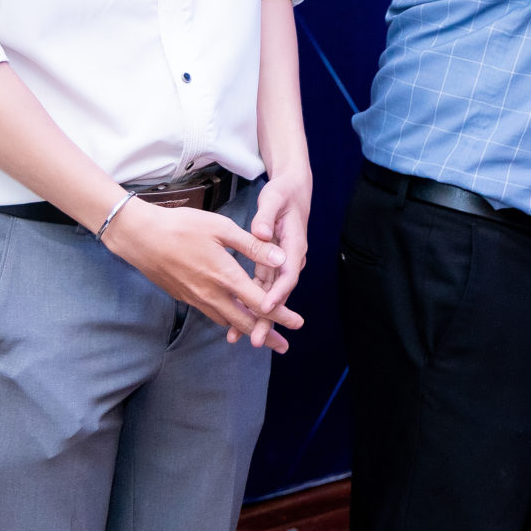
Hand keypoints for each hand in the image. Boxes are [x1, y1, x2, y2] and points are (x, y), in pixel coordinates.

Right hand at [103, 199, 303, 351]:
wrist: (140, 237)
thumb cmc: (182, 226)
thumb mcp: (221, 228)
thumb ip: (252, 245)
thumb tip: (281, 259)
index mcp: (225, 276)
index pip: (260, 302)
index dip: (281, 314)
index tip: (297, 323)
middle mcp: (211, 293)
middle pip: (245, 322)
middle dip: (266, 334)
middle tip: (284, 346)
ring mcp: (196, 298)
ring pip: (226, 321)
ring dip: (246, 329)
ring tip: (262, 335)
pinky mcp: (184, 297)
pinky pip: (211, 314)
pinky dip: (227, 320)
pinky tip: (233, 318)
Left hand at [241, 171, 312, 349]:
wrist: (293, 190)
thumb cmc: (283, 193)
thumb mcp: (275, 199)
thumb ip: (266, 217)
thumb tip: (261, 234)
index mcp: (294, 244)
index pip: (288, 274)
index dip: (278, 292)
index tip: (265, 307)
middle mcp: (290, 259)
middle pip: (280, 293)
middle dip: (267, 318)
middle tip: (254, 339)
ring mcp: (281, 264)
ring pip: (270, 295)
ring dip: (257, 317)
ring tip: (240, 338)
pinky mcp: (272, 265)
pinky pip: (262, 289)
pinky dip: (251, 304)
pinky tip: (237, 319)